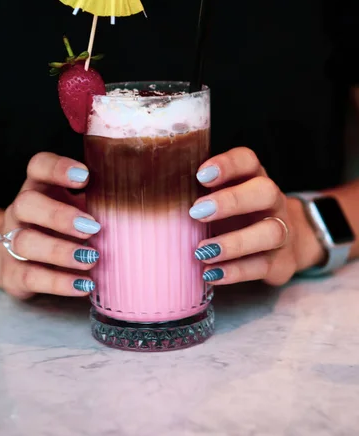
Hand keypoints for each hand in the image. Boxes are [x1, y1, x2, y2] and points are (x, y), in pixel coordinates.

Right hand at [0, 153, 100, 298]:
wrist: (12, 259)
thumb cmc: (58, 227)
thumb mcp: (75, 207)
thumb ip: (97, 200)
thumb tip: (138, 199)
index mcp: (39, 187)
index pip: (38, 166)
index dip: (57, 168)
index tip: (84, 176)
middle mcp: (20, 212)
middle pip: (27, 203)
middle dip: (60, 215)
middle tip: (93, 228)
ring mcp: (11, 242)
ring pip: (26, 242)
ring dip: (61, 251)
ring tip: (92, 258)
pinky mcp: (12, 274)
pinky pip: (31, 277)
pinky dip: (59, 283)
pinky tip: (85, 284)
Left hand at [190, 148, 324, 285]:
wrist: (281, 246)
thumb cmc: (236, 216)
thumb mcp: (220, 198)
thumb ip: (196, 192)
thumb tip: (153, 193)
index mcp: (253, 178)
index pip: (248, 161)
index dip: (227, 165)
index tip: (200, 175)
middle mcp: (272, 201)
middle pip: (265, 192)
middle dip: (232, 201)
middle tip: (197, 213)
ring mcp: (282, 231)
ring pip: (270, 232)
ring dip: (234, 243)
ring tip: (202, 251)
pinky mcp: (281, 262)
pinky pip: (263, 266)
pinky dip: (236, 271)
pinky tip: (211, 274)